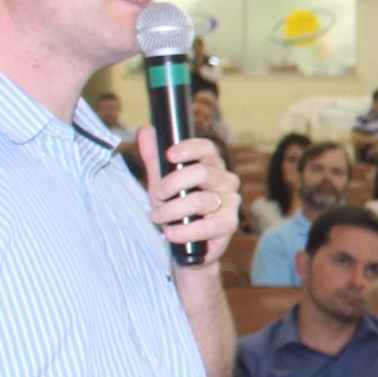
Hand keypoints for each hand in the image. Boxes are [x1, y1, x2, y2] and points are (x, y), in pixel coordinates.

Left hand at [138, 126, 241, 264]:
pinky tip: (171, 233)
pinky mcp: (229, 225)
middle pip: (202, 172)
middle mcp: (226, 181)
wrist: (186, 245)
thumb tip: (147, 131)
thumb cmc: (176, 209)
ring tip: (158, 217)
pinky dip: (183, 231)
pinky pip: (205, 226)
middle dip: (172, 184)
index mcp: (212, 166)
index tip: (169, 155)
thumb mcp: (161, 182)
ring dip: (172, 210)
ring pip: (200, 200)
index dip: (189, 149)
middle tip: (157, 195)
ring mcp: (230, 203)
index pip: (207, 148)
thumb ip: (154, 158)